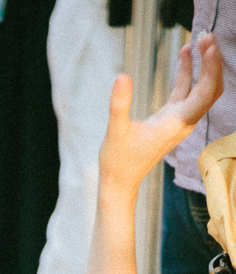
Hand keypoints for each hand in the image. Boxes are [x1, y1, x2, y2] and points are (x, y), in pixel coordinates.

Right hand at [99, 32, 222, 198]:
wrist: (120, 183)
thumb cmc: (118, 162)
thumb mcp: (115, 132)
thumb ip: (119, 104)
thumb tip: (122, 76)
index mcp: (176, 124)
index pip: (205, 93)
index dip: (211, 69)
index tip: (207, 47)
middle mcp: (183, 122)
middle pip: (211, 89)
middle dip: (213, 62)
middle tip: (206, 37)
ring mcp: (179, 120)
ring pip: (201, 89)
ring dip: (203, 65)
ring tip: (198, 40)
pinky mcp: (171, 118)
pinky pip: (186, 91)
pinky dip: (188, 72)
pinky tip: (185, 54)